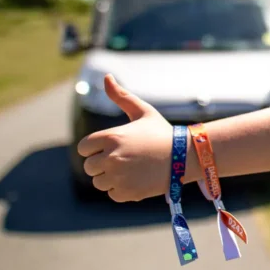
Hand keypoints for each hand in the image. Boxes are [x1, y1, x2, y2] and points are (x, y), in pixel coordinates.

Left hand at [77, 74, 172, 201]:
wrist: (185, 156)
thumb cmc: (161, 132)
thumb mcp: (143, 111)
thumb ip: (121, 96)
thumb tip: (106, 76)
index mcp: (111, 137)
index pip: (84, 148)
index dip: (95, 149)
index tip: (109, 148)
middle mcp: (112, 157)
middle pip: (89, 167)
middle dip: (102, 164)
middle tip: (123, 160)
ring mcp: (119, 177)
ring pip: (99, 182)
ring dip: (111, 178)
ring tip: (130, 170)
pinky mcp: (127, 192)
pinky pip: (112, 194)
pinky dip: (121, 190)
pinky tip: (136, 179)